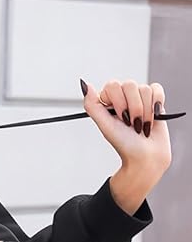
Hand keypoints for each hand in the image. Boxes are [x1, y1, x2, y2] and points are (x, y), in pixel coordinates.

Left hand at [80, 78, 172, 212]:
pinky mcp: (155, 100)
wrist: (146, 156)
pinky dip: (156, 104)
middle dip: (133, 108)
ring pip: (144, 89)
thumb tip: (85, 84)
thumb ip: (92, 105)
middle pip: (130, 85)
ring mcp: (139, 98)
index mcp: (108, 102)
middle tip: (131, 124)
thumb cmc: (125, 144)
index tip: (120, 118)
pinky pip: (157, 89)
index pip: (112, 86)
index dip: (118, 101)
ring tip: (142, 126)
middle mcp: (123, 98)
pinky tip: (153, 117)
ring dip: (144, 111)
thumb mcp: (104, 125)